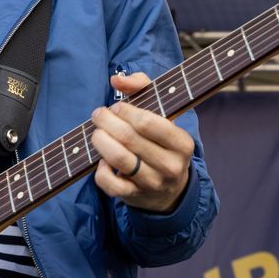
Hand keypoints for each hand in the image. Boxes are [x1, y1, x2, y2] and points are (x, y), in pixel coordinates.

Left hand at [91, 72, 194, 212]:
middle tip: (98, 115)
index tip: (116, 107)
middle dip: (106, 122)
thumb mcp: (162, 113)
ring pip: (119, 159)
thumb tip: (116, 80)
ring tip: (96, 133)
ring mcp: (152, 183)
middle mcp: (170, 165)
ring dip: (100, 141)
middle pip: (129, 138)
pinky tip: (103, 160)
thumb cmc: (161, 142)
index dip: (125, 111)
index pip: (147, 122)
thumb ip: (142, 87)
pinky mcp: (134, 197)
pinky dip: (100, 169)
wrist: (169, 190)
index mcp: (182, 143)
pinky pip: (109, 183)